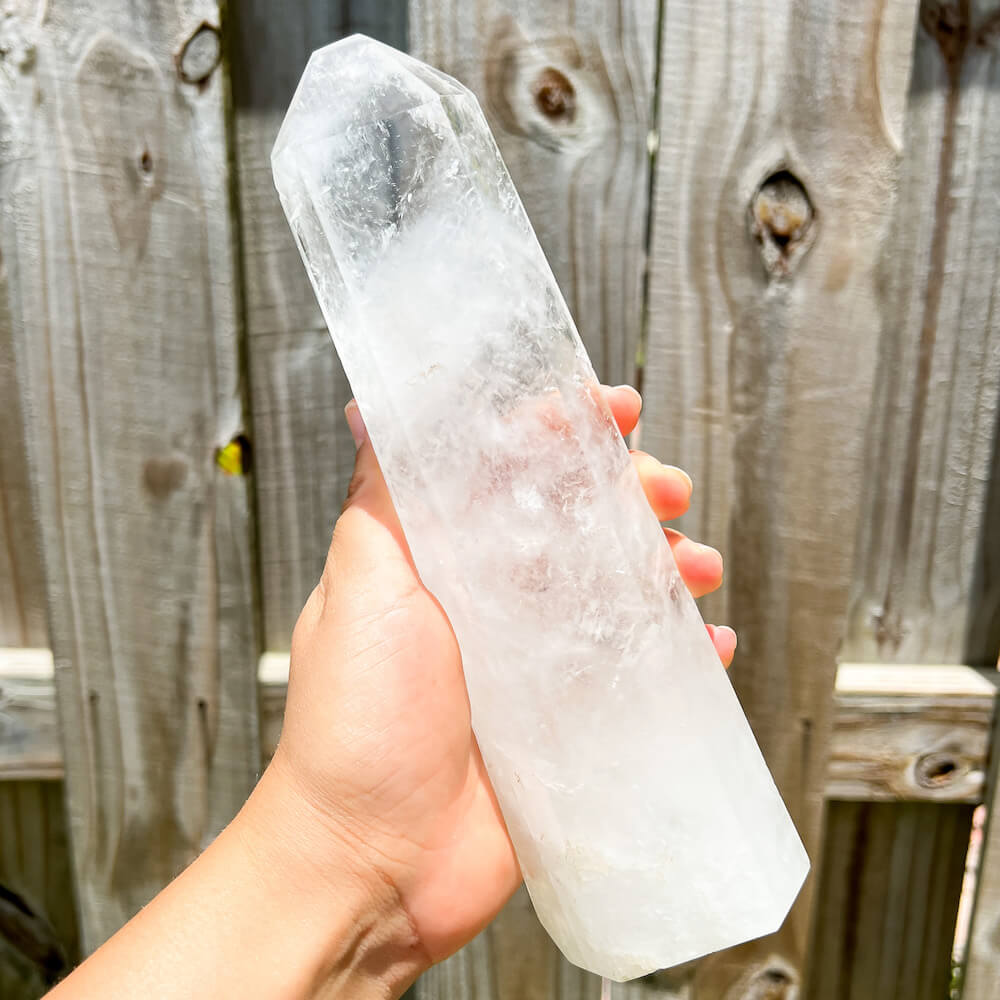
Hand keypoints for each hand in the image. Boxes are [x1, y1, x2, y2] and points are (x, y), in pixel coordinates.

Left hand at [265, 384, 735, 976]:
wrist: (370, 866)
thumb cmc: (352, 729)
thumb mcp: (362, 588)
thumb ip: (380, 498)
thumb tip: (374, 408)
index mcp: (441, 557)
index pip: (510, 469)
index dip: (562, 432)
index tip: (610, 410)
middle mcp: (490, 600)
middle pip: (575, 521)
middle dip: (629, 492)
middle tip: (666, 488)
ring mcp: (533, 661)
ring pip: (616, 589)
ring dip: (666, 564)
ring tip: (697, 565)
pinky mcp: (566, 721)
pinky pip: (636, 672)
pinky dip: (677, 652)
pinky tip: (706, 645)